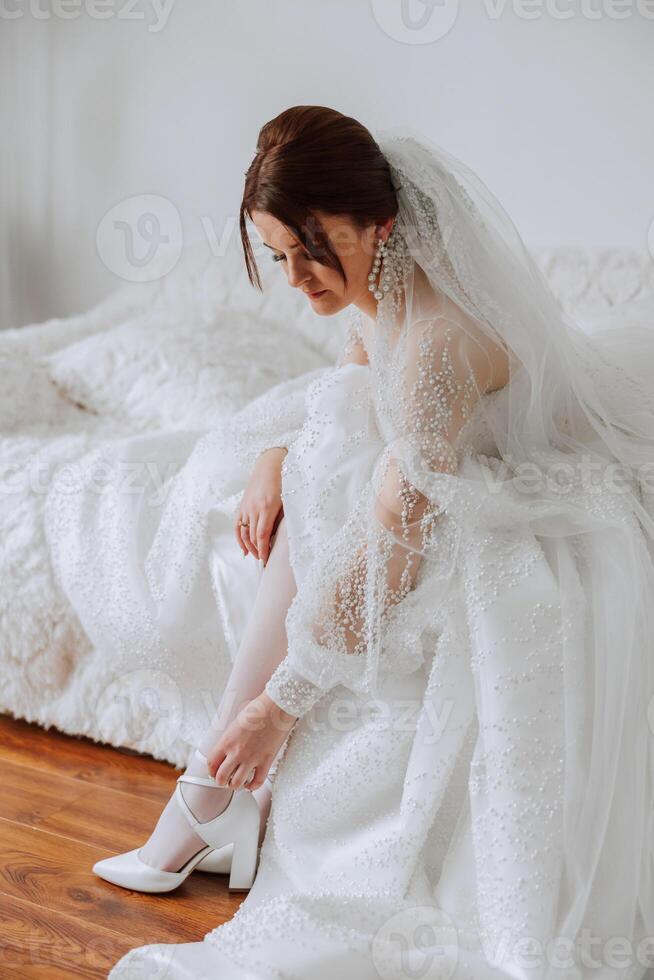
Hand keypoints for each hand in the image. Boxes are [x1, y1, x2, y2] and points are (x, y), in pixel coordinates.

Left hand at [205, 691, 297, 791]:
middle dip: (221, 781)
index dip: (211, 771)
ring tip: (237, 782)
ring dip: (235, 785)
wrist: (276, 706)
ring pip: (237, 784)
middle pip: (221, 777)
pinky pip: (257, 781)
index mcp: (227, 740)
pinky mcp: (266, 761)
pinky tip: (251, 784)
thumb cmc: (258, 709)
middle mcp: (237, 751)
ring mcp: (251, 758)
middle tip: (225, 780)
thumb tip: (228, 746)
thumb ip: (230, 737)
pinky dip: (252, 786)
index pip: (211, 764)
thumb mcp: (236, 721)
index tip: (214, 772)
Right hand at [236, 447, 286, 564]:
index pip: (262, 535)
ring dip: (249, 546)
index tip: (266, 560)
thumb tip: (278, 538)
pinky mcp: (242, 505)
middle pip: (252, 536)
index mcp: (267, 508)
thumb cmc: (283, 483)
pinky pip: (237, 525)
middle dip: (257, 550)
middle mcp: (254, 508)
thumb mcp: (286, 501)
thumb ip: (281, 519)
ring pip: (244, 532)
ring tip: (255, 556)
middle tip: (264, 560)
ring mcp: (246, 507)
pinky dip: (239, 538)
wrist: (268, 466)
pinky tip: (243, 548)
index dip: (263, 550)